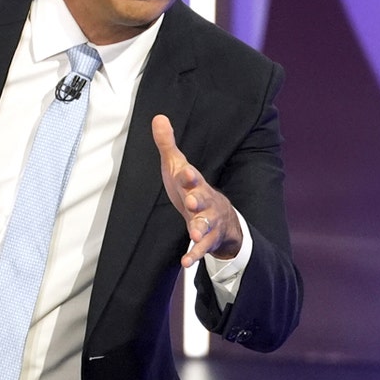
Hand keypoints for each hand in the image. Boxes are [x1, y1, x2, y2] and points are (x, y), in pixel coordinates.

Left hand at [152, 114, 242, 265]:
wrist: (222, 217)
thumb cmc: (193, 188)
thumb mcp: (179, 167)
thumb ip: (167, 145)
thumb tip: (157, 117)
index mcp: (195, 183)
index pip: (192, 177)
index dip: (189, 175)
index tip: (184, 172)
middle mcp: (205, 201)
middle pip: (203, 200)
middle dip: (198, 201)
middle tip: (192, 203)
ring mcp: (209, 221)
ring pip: (206, 225)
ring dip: (200, 229)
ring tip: (194, 235)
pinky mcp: (209, 239)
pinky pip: (203, 248)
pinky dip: (195, 255)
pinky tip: (186, 262)